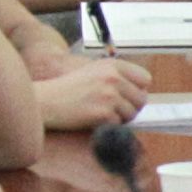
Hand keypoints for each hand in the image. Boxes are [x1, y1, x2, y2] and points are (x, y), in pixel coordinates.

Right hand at [24, 51, 144, 135]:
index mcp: (113, 65)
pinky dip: (108, 126)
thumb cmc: (69, 89)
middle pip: (141, 99)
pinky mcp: (103, 113)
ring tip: (100, 113)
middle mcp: (113, 78)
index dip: (137, 90)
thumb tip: (143, 92)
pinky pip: (118, 125)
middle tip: (112, 109)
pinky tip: (92, 119)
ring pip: (132, 113)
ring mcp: (109, 95)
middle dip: (130, 107)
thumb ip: (118, 77)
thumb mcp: (94, 72)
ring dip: (119, 118)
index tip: (126, 96)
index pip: (145, 79)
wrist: (46, 101)